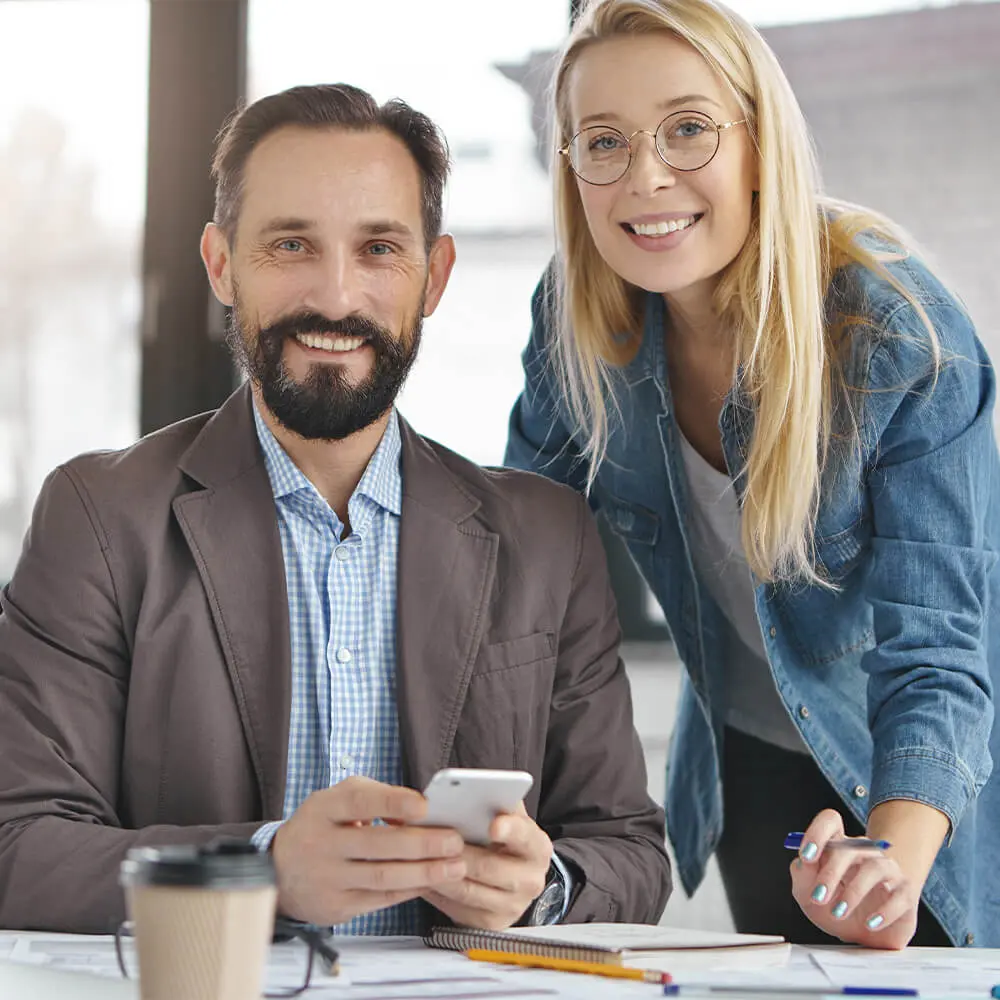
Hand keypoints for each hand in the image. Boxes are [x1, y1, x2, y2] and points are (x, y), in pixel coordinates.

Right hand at [272, 776, 466, 925]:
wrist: (279, 871)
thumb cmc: (323, 825)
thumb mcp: (338, 799)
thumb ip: (377, 797)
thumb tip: (418, 811)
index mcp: (324, 808)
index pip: (359, 802)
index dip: (393, 802)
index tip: (424, 805)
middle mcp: (322, 843)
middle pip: (378, 845)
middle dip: (422, 844)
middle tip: (454, 841)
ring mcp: (328, 878)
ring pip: (383, 876)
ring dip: (425, 872)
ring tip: (455, 865)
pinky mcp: (336, 906)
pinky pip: (380, 898)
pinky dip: (409, 889)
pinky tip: (431, 881)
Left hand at [422, 803, 552, 929]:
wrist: (516, 877)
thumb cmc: (506, 841)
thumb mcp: (508, 818)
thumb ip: (495, 803)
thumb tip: (470, 789)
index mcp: (537, 847)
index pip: (525, 837)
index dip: (510, 830)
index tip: (494, 824)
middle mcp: (530, 880)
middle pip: (489, 867)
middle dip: (458, 853)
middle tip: (432, 839)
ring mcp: (512, 906)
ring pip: (467, 891)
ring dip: (439, 873)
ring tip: (418, 857)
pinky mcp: (491, 924)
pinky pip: (457, 910)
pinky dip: (436, 893)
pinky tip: (422, 876)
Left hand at [790, 809, 918, 948]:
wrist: (867, 935)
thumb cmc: (834, 906)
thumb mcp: (808, 895)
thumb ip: (802, 876)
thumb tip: (802, 863)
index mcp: (837, 845)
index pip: (830, 821)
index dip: (817, 833)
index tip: (806, 856)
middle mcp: (863, 851)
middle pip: (848, 849)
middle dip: (830, 873)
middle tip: (817, 898)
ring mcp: (887, 869)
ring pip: (874, 869)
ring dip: (854, 892)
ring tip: (839, 912)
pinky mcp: (905, 892)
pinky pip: (898, 896)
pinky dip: (883, 911)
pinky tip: (869, 923)